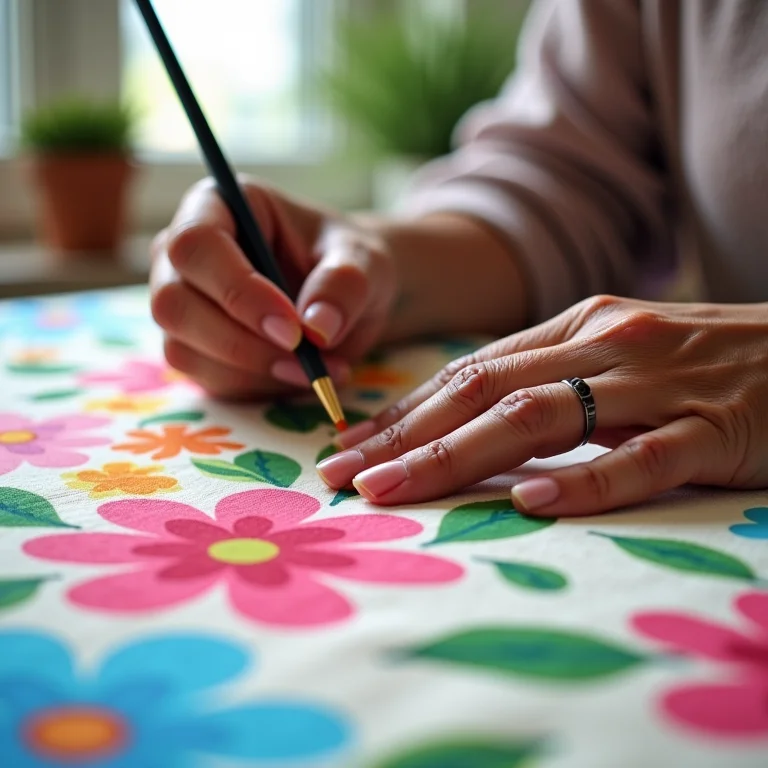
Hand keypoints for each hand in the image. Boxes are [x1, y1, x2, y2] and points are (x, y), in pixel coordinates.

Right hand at [150, 178, 396, 397]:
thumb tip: (315, 328)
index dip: (237, 290)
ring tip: (318, 368)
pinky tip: (301, 375)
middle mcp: (186, 254)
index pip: (195, 244)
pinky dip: (256, 386)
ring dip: (253, 370)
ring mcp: (184, 304)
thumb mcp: (365, 261)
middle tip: (306, 357)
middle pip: (172, 303)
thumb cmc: (350, 263)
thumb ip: (344, 284)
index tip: (292, 327)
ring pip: (183, 349)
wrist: (350, 299)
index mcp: (218, 205)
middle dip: (241, 342)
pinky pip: (207, 379)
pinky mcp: (196, 348)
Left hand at [316, 295, 767, 515]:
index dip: (403, 412)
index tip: (348, 447)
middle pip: (485, 390)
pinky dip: (585, 480)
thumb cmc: (705, 363)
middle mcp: (604, 344)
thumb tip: (467, 419)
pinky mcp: (713, 427)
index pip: (470, 372)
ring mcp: (658, 384)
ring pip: (541, 417)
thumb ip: (550, 379)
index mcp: (576, 327)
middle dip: (405, 436)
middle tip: (343, 476)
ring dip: (458, 455)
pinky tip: (533, 502)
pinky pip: (642, 458)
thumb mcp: (615, 356)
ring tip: (395, 489)